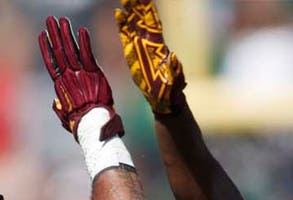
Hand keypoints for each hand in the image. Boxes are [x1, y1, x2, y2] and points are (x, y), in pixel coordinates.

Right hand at [39, 16, 124, 139]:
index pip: (51, 62)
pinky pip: (87, 54)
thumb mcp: (66, 117)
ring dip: (66, 34)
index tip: (42, 35)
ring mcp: (81, 73)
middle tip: (50, 20)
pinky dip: (84, 42)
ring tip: (61, 20)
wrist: (93, 124)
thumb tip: (55, 102)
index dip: (46, 48)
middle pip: (59, 51)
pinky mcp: (94, 72)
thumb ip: (59, 108)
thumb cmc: (80, 123)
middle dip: (54, 34)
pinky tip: (80, 30)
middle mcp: (69, 76)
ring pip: (71, 50)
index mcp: (61, 86)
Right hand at [115, 0, 186, 115]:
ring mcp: (139, 46)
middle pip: (142, 18)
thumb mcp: (174, 79)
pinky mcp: (131, 53)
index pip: (153, 23)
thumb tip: (173, 57)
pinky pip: (125, 35)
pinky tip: (117, 13)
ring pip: (133, 23)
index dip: (149, 10)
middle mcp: (149, 41)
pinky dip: (121, 24)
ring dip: (129, 10)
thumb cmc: (171, 88)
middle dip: (137, 5)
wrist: (163, 97)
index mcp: (159, 45)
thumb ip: (173, 69)